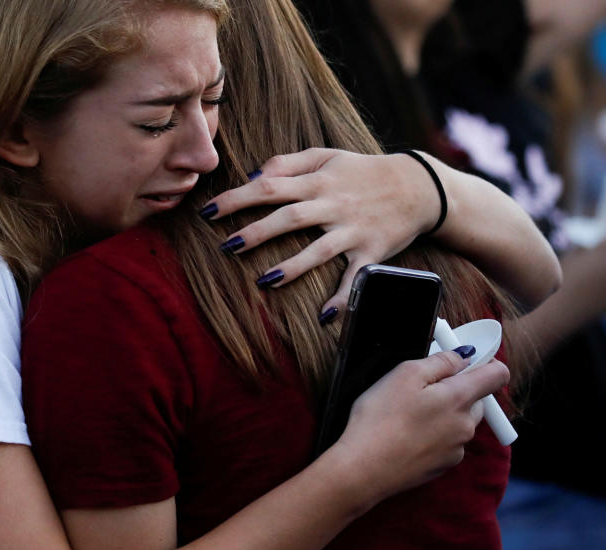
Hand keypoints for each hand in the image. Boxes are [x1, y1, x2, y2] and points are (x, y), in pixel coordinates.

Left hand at [203, 148, 440, 315]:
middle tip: (227, 246)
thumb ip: (289, 162)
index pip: (269, 187)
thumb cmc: (364, 171)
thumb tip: (254, 175)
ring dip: (293, 266)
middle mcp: (333, 205)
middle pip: (290, 218)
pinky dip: (343, 297)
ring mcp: (353, 230)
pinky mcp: (373, 252)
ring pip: (320, 249)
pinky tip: (324, 315)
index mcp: (318, 181)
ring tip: (266, 280)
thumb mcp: (328, 156)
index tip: (208, 212)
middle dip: (256, 232)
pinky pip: (356, 278)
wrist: (420, 186)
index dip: (237, 199)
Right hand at [327, 350, 509, 505]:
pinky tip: (406, 436)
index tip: (463, 361)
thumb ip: (440, 362)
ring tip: (407, 415)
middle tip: (421, 389)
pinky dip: (433, 435)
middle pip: (476, 399)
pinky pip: (447, 443)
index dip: (485, 362)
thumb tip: (463, 357)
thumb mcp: (404, 374)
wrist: (364, 469)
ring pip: (460, 422)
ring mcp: (456, 449)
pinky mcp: (442, 466)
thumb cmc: (380, 419)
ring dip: (443, 414)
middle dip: (456, 390)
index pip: (497, 375)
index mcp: (460, 398)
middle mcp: (466, 425)